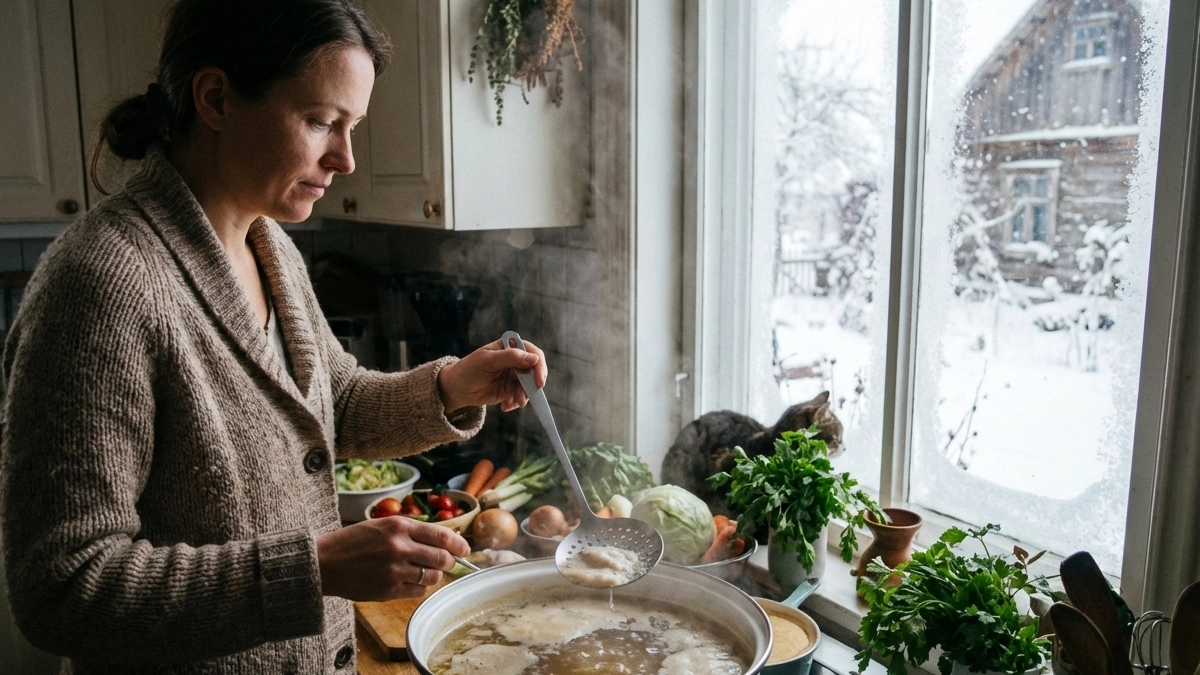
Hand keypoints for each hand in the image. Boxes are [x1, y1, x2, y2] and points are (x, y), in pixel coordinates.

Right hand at [316, 516, 469, 600]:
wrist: (324, 563)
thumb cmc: (353, 542)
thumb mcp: (383, 526)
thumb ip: (412, 532)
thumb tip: (444, 541)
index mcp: (399, 526)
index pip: (442, 536)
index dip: (459, 544)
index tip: (465, 549)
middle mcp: (399, 547)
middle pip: (442, 558)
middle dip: (448, 562)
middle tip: (445, 562)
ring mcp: (394, 570)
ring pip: (432, 577)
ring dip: (433, 575)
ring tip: (422, 571)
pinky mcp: (388, 590)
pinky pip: (417, 592)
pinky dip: (418, 588)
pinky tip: (407, 582)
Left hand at [437, 338, 547, 412]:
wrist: (456, 389)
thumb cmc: (468, 369)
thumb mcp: (487, 361)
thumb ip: (510, 357)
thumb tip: (534, 358)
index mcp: (509, 347)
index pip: (532, 352)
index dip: (539, 365)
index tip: (539, 381)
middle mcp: (515, 360)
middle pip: (535, 370)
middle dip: (532, 385)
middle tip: (524, 398)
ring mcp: (514, 375)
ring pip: (529, 386)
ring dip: (522, 396)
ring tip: (509, 403)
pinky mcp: (511, 389)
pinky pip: (521, 396)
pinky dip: (515, 402)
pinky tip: (505, 406)